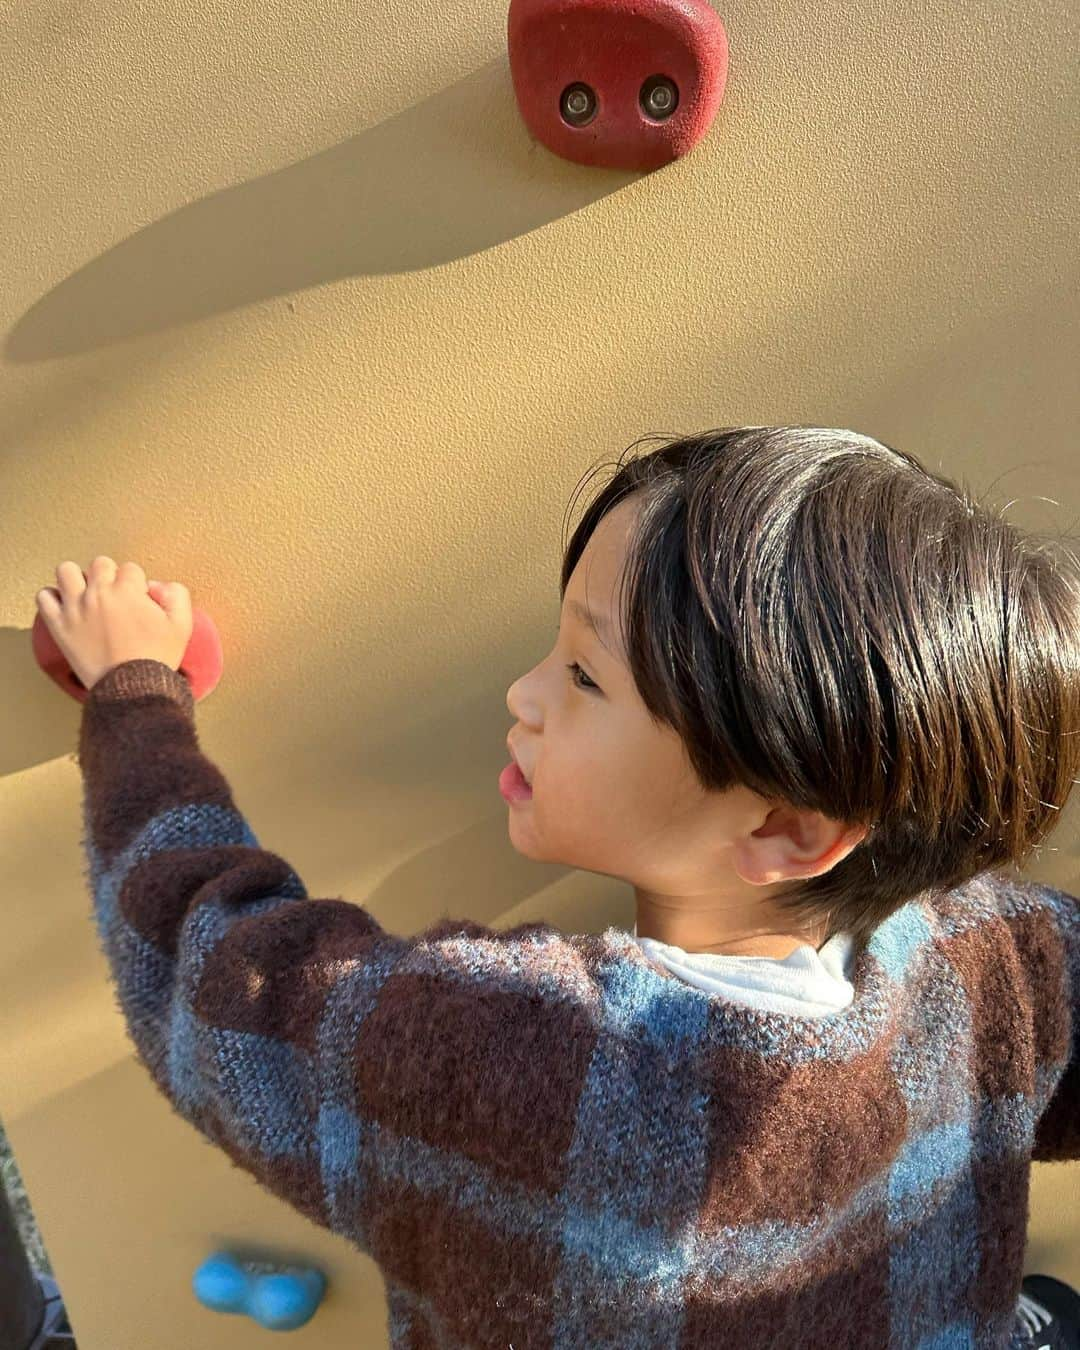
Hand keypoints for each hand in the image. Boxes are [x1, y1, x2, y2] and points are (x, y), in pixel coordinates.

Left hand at [35, 556, 193, 692]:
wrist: (131, 687)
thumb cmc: (156, 658)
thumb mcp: (182, 625)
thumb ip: (177, 595)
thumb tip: (157, 585)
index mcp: (128, 590)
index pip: (130, 569)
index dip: (137, 584)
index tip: (139, 599)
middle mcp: (99, 593)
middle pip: (100, 564)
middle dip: (110, 576)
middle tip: (115, 595)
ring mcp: (76, 608)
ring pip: (66, 571)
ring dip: (77, 577)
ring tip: (86, 592)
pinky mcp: (60, 625)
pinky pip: (44, 597)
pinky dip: (52, 597)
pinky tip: (66, 605)